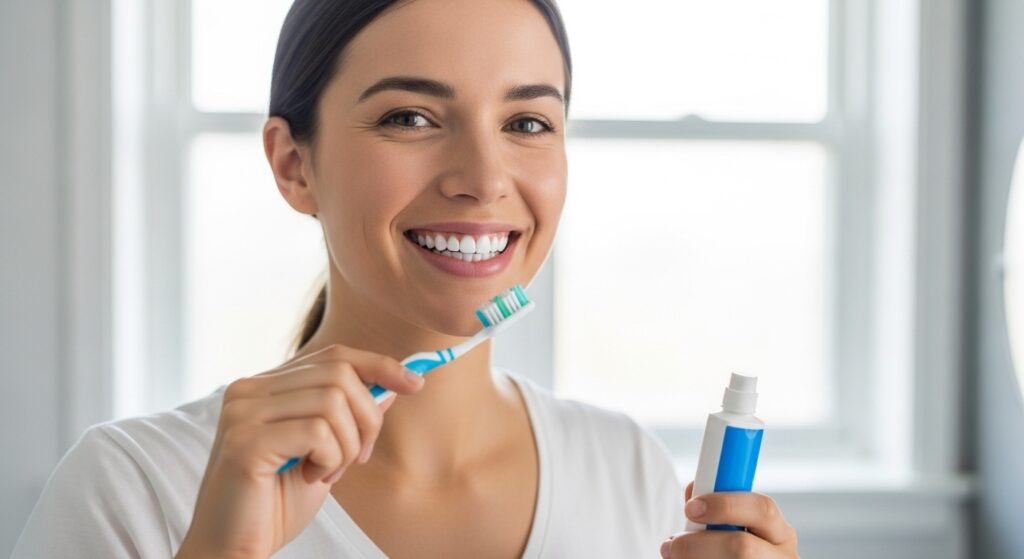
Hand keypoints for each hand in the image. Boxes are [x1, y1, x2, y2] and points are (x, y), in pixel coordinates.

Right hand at [175, 344, 424, 558]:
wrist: (233, 550)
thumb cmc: (276, 504)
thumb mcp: (328, 452)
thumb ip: (352, 416)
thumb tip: (395, 383)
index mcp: (265, 386)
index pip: (333, 355)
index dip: (379, 365)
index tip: (415, 384)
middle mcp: (248, 390)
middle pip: (340, 373)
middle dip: (367, 418)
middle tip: (357, 458)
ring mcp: (242, 412)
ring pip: (333, 401)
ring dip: (346, 446)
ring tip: (326, 473)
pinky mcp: (244, 440)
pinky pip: (317, 432)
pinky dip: (330, 459)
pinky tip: (311, 478)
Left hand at [659, 480, 799, 558]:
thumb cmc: (730, 551)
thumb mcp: (732, 528)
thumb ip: (714, 509)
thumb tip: (693, 491)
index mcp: (780, 532)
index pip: (761, 509)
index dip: (724, 505)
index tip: (690, 508)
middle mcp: (783, 558)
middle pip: (742, 548)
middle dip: (698, 545)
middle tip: (670, 546)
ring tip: (674, 558)